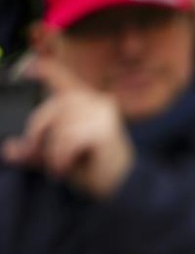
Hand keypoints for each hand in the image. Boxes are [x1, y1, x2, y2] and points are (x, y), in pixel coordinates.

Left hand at [2, 56, 133, 198]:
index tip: (29, 65)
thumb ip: (35, 150)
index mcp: (87, 103)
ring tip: (59, 165)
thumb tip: (9, 149)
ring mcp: (103, 115)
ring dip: (53, 150)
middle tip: (35, 152)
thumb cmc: (95, 169)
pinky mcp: (104, 131)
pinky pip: (69, 139)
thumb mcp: (58, 155)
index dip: (46, 69)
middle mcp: (98, 103)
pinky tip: (66, 167)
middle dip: (38, 129)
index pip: (64, 78)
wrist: (124, 188)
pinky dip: (62, 156)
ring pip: (60, 125)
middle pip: (55, 105)